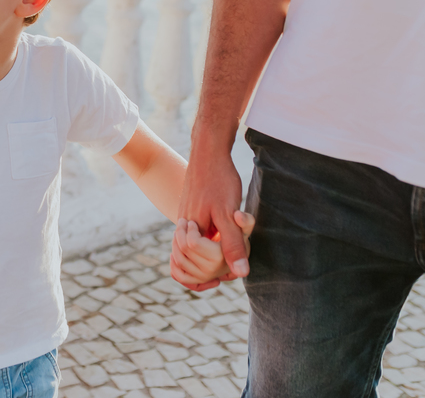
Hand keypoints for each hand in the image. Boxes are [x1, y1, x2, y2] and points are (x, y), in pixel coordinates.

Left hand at [171, 211, 254, 287]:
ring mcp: (206, 277)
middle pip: (184, 250)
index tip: (192, 222)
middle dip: (179, 233)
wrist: (232, 242)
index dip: (188, 229)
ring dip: (175, 244)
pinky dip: (173, 263)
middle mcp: (216, 271)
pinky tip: (177, 250)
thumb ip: (245, 221)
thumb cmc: (235, 227)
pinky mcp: (199, 281)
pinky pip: (179, 275)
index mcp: (224, 256)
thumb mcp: (241, 223)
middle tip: (182, 223)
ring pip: (178, 261)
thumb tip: (239, 216)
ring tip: (179, 233)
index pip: (192, 243)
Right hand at [176, 142, 245, 289]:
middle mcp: (184, 227)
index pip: (199, 266)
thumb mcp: (230, 216)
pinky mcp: (190, 211)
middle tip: (232, 260)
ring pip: (192, 249)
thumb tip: (241, 273)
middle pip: (193, 260)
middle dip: (212, 266)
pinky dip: (208, 243)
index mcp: (190, 232)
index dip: (219, 269)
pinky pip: (194, 236)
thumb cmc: (219, 181)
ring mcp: (185, 218)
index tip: (233, 264)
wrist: (208, 152)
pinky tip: (222, 234)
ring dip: (210, 254)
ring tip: (229, 251)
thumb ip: (233, 245)